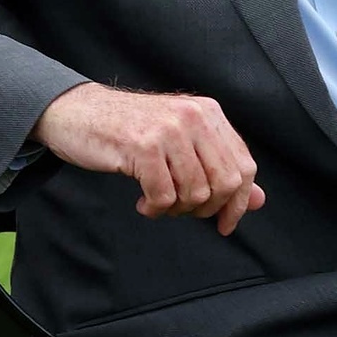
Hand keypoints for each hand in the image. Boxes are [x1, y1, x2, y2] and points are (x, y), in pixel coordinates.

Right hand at [33, 81, 265, 235]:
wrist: (77, 113)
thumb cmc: (130, 130)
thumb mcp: (181, 142)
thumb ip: (219, 166)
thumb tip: (258, 200)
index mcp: (208, 112)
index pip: (244, 166)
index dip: (239, 202)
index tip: (224, 223)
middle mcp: (193, 116)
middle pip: (225, 183)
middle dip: (206, 209)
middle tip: (181, 209)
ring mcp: (169, 129)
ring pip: (195, 193)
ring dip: (176, 209)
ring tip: (157, 201)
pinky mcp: (143, 146)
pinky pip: (164, 196)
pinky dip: (155, 209)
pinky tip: (142, 202)